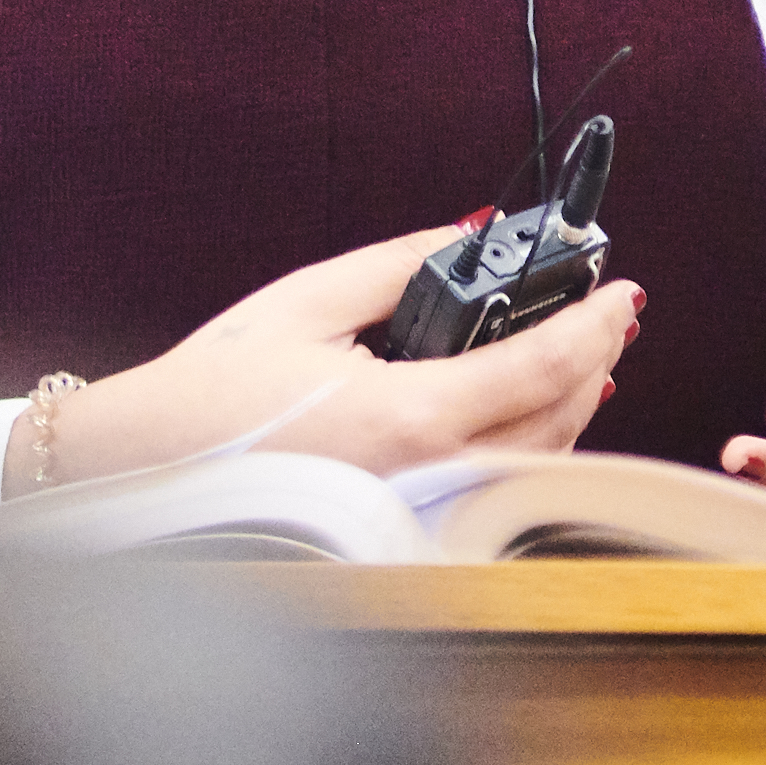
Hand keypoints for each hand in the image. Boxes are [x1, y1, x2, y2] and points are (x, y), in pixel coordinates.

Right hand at [26, 223, 640, 491]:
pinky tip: (527, 412)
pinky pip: (497, 489)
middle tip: (609, 311)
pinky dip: (530, 447)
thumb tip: (474, 233)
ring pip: (536, 465)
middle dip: (594, 360)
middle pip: (559, 421)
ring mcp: (421, 516)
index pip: (540, 366)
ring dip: (570, 405)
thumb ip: (401, 265)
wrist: (143, 472)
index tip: (622, 288)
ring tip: (579, 353)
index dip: (594, 321)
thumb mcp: (306, 302)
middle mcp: (428, 479)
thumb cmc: (211, 390)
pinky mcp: (407, 531)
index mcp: (406, 417)